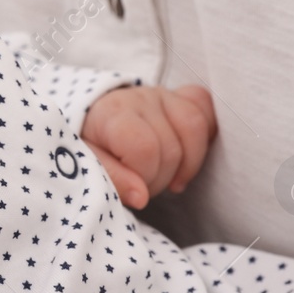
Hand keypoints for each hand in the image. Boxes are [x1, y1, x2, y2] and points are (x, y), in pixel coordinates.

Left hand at [82, 84, 214, 208]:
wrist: (93, 116)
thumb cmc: (91, 143)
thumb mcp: (86, 163)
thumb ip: (112, 179)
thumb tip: (142, 197)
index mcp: (114, 113)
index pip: (146, 149)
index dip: (144, 176)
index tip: (132, 185)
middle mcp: (141, 98)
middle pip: (172, 147)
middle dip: (161, 178)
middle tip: (145, 183)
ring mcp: (164, 95)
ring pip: (195, 128)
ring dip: (187, 163)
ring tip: (168, 176)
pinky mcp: (182, 97)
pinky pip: (207, 111)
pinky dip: (203, 138)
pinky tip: (187, 156)